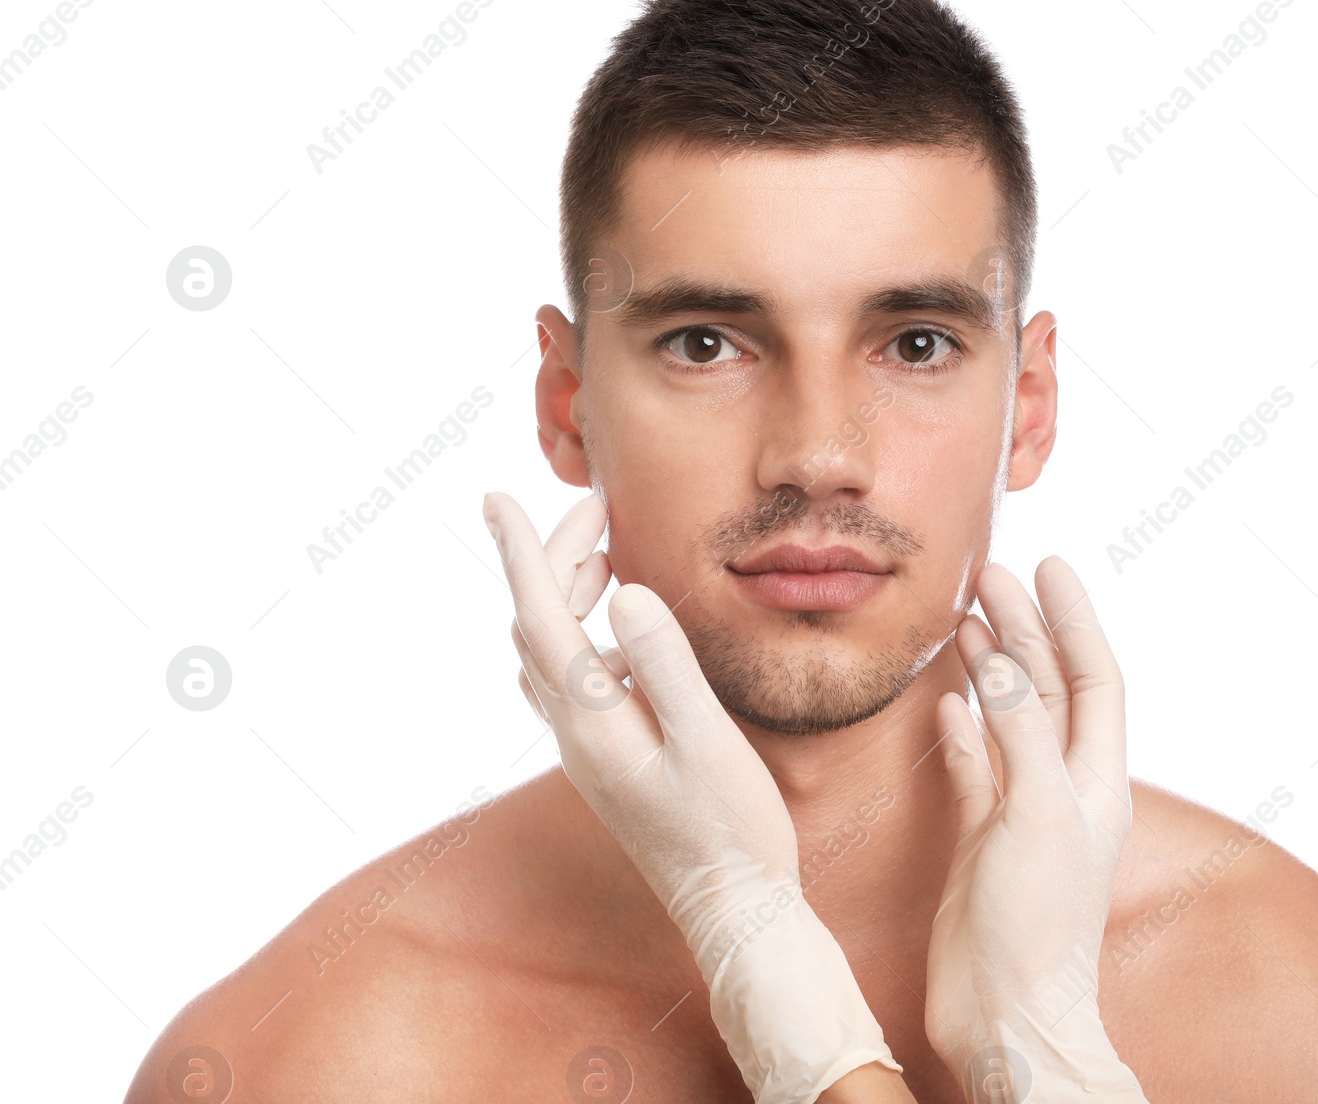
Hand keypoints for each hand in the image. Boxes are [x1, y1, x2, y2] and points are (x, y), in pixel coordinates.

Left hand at [483, 490, 901, 1103]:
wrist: (733, 912)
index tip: (493, 496)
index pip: (540, 615)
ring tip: (606, 556)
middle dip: (554, 559)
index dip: (519, 551)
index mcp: (592, 720)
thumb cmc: (730, 829)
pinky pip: (572, 681)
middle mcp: (575, 732)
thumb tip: (626, 591)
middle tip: (597, 510)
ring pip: (548, 654)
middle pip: (537, 626)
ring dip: (565, 595)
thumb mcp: (708, 740)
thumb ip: (667, 663)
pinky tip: (631, 636)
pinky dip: (586, 635)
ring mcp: (587, 749)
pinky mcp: (607, 761)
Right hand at [925, 557, 1147, 1102]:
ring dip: (990, 669)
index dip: (1075, 620)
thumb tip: (995, 666)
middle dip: (1023, 630)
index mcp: (1095, 781)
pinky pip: (973, 768)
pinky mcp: (981, 841)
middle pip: (1046, 689)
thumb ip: (1019, 735)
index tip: (1050, 568)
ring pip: (1008, 721)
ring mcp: (1020, 814)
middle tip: (990, 578)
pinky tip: (946, 703)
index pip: (1093, 678)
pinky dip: (961, 730)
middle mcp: (1062, 789)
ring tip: (964, 623)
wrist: (1008, 1016)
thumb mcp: (1037, 814)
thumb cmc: (1039, 928)